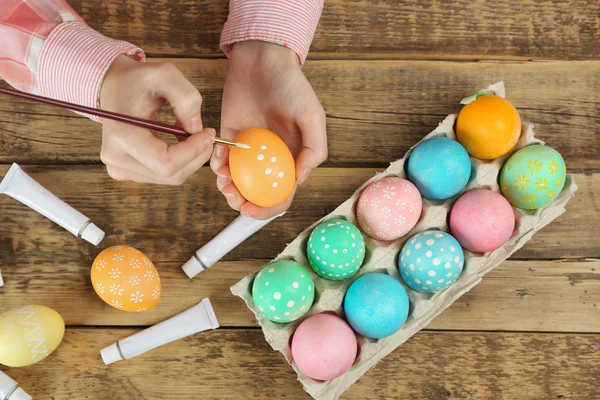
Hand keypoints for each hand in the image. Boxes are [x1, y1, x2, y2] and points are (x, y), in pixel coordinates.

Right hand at [100, 55, 214, 184]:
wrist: (113, 86)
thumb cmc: (138, 79)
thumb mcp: (165, 74)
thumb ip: (186, 98)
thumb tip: (196, 129)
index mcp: (121, 136)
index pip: (165, 162)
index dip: (193, 151)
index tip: (208, 133)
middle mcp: (116, 158)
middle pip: (171, 174)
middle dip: (196, 156)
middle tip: (206, 135)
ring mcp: (119, 169)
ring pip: (170, 178)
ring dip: (189, 159)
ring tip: (188, 133)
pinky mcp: (125, 172)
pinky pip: (163, 176)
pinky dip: (179, 162)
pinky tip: (177, 143)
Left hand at [211, 41, 327, 218]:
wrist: (262, 61)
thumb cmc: (291, 86)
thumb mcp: (312, 116)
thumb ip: (315, 149)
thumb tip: (299, 181)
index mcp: (292, 158)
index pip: (282, 194)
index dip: (268, 208)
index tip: (251, 210)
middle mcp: (270, 159)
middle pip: (256, 193)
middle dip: (243, 202)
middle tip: (233, 199)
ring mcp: (249, 150)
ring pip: (237, 181)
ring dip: (228, 188)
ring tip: (224, 181)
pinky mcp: (230, 139)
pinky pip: (221, 160)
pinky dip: (216, 165)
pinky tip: (219, 159)